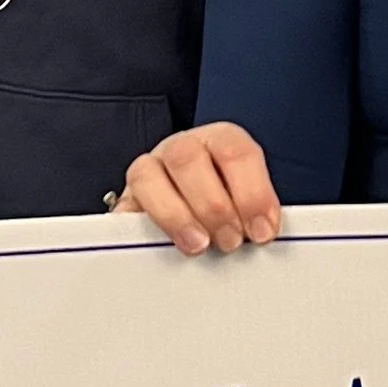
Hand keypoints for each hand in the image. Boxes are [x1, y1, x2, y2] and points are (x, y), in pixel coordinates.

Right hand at [118, 122, 282, 255]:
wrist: (191, 216)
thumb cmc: (227, 211)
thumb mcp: (247, 206)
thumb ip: (254, 216)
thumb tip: (263, 237)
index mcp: (221, 141)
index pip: (235, 152)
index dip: (252, 193)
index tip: (262, 232)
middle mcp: (182, 147)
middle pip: (188, 159)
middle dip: (213, 206)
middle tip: (230, 242)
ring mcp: (149, 169)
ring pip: (148, 175)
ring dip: (176, 215)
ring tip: (199, 245)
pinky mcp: (126, 200)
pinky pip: (124, 208)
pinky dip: (143, 227)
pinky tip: (161, 245)